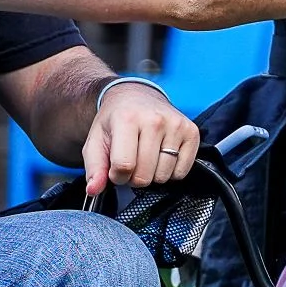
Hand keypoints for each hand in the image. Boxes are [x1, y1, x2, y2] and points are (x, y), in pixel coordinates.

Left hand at [86, 80, 199, 198]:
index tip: (115, 168)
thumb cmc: (115, 122)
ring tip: (146, 158)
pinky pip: (181, 172)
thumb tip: (94, 190)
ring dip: (152, 175)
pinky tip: (162, 157)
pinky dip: (170, 172)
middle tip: (131, 162)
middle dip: (134, 177)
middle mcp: (155, 120)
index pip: (124, 166)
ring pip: (163, 176)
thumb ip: (93, 168)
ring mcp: (176, 125)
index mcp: (127, 119)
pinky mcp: (192, 132)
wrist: (137, 97)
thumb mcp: (95, 141)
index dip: (117, 176)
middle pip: (144, 175)